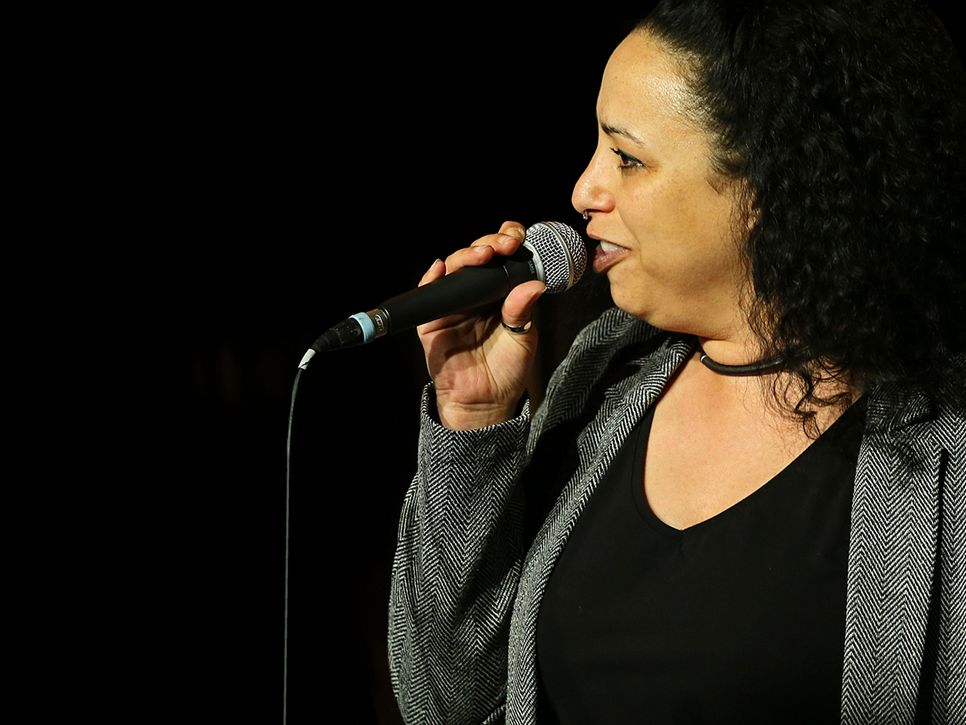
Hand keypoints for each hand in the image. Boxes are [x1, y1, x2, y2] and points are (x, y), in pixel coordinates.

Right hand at [417, 221, 546, 429]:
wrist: (484, 403)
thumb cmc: (507, 371)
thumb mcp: (523, 338)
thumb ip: (523, 310)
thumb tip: (533, 283)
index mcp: (501, 294)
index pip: (503, 259)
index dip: (507, 241)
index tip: (517, 236)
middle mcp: (476, 295)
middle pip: (477, 257)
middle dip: (490, 243)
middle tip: (504, 243)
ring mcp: (453, 305)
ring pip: (454, 269)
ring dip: (466, 256)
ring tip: (482, 254)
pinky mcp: (433, 321)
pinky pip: (428, 294)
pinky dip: (431, 278)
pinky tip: (440, 267)